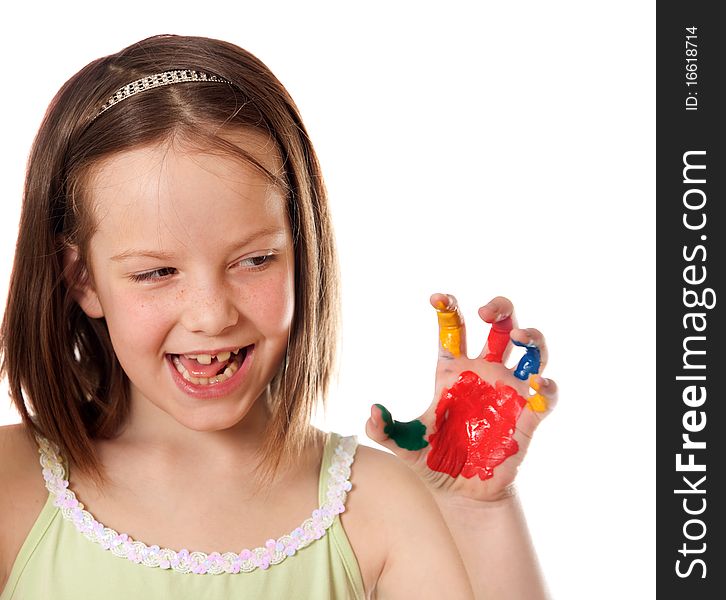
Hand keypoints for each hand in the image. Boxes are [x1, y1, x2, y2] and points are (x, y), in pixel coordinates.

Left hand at [366, 294, 557, 502]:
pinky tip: (539, 385)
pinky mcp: (529, 417)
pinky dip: (548, 388)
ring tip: (518, 336)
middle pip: (500, 326)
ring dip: (531, 337)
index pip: (453, 329)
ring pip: (532, 351)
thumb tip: (372, 413)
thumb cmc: (434, 462)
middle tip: (485, 311)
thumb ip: (384, 430)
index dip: (448, 308)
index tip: (436, 298)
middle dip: (499, 309)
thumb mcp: (405, 445)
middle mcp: (484, 373)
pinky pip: (547, 397)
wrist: (462, 495)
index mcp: (453, 371)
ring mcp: (509, 392)